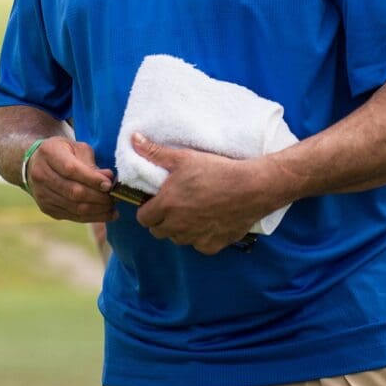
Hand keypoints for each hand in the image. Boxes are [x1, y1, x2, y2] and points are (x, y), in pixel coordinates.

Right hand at [26, 137, 116, 223]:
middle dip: (98, 197)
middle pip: (73, 191)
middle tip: (115, 197)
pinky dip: (91, 217)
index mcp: (49, 153)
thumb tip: (109, 178)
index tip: (109, 184)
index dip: (92, 179)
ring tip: (113, 208)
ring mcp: (42, 194)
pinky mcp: (46, 208)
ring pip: (74, 207)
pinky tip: (105, 214)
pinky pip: (72, 216)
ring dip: (98, 210)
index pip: (71, 170)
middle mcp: (41, 174)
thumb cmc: (63, 153)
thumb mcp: (76, 148)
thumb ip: (92, 163)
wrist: (36, 164)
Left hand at [130, 133, 271, 254]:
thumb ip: (154, 152)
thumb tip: (134, 140)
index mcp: (167, 206)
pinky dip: (200, 237)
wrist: (252, 187)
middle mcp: (178, 226)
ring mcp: (196, 237)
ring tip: (190, 212)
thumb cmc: (216, 171)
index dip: (146, 210)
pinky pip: (200, 245)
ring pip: (178, 239)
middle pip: (158, 232)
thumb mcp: (182, 157)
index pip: (143, 219)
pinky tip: (208, 222)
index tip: (154, 201)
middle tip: (172, 206)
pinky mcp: (214, 244)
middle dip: (160, 220)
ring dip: (179, 229)